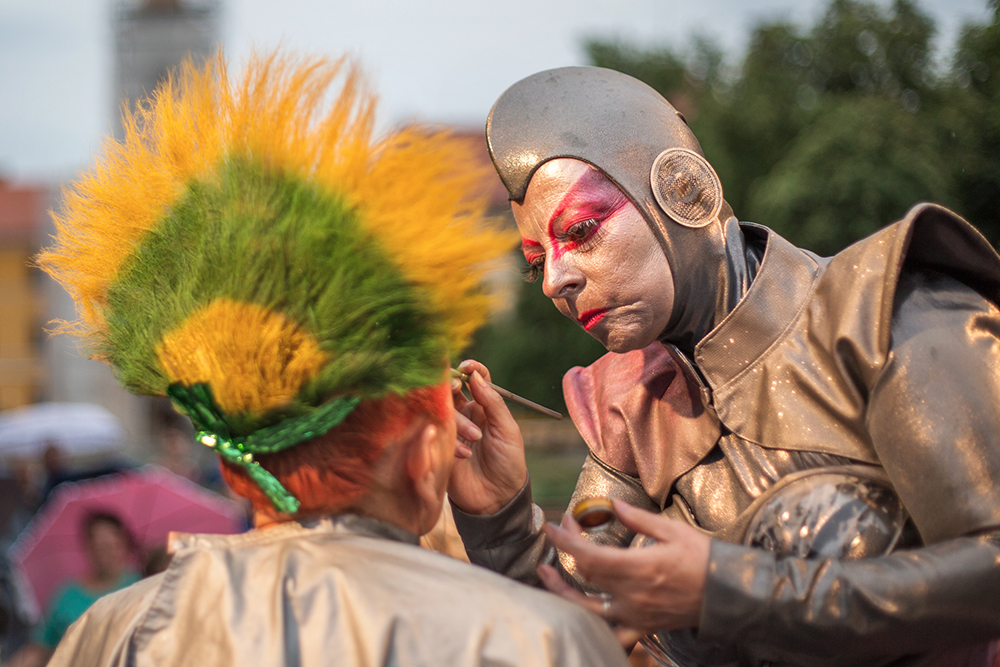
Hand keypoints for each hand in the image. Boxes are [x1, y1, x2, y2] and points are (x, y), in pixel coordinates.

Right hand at [447, 360, 527, 514]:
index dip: (470, 369)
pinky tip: (464, 455)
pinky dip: (451, 440)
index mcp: (484, 407)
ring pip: (443, 410)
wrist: (498, 498)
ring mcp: (450, 430)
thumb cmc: (508, 462)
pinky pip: (435, 433)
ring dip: (458, 420)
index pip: (474, 379)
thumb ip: (492, 402)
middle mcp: (465, 415)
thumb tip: (475, 375)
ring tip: (475, 439)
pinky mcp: (438, 447)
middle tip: (455, 390)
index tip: (466, 367)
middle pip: (452, 390)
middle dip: (451, 386)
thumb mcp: (507, 430)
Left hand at [537, 499, 709, 632]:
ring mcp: (636, 614)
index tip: (553, 525)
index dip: (565, 540)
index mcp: (639, 567)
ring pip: (588, 608)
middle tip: (563, 531)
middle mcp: (633, 594)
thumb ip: (638, 519)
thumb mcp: (672, 530)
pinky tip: (578, 614)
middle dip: (568, 549)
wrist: (728, 593)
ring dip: (562, 592)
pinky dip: (593, 625)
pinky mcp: (643, 626)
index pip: (588, 556)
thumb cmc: (703, 558)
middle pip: (586, 575)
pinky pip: (613, 633)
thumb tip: (614, 505)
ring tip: (545, 575)